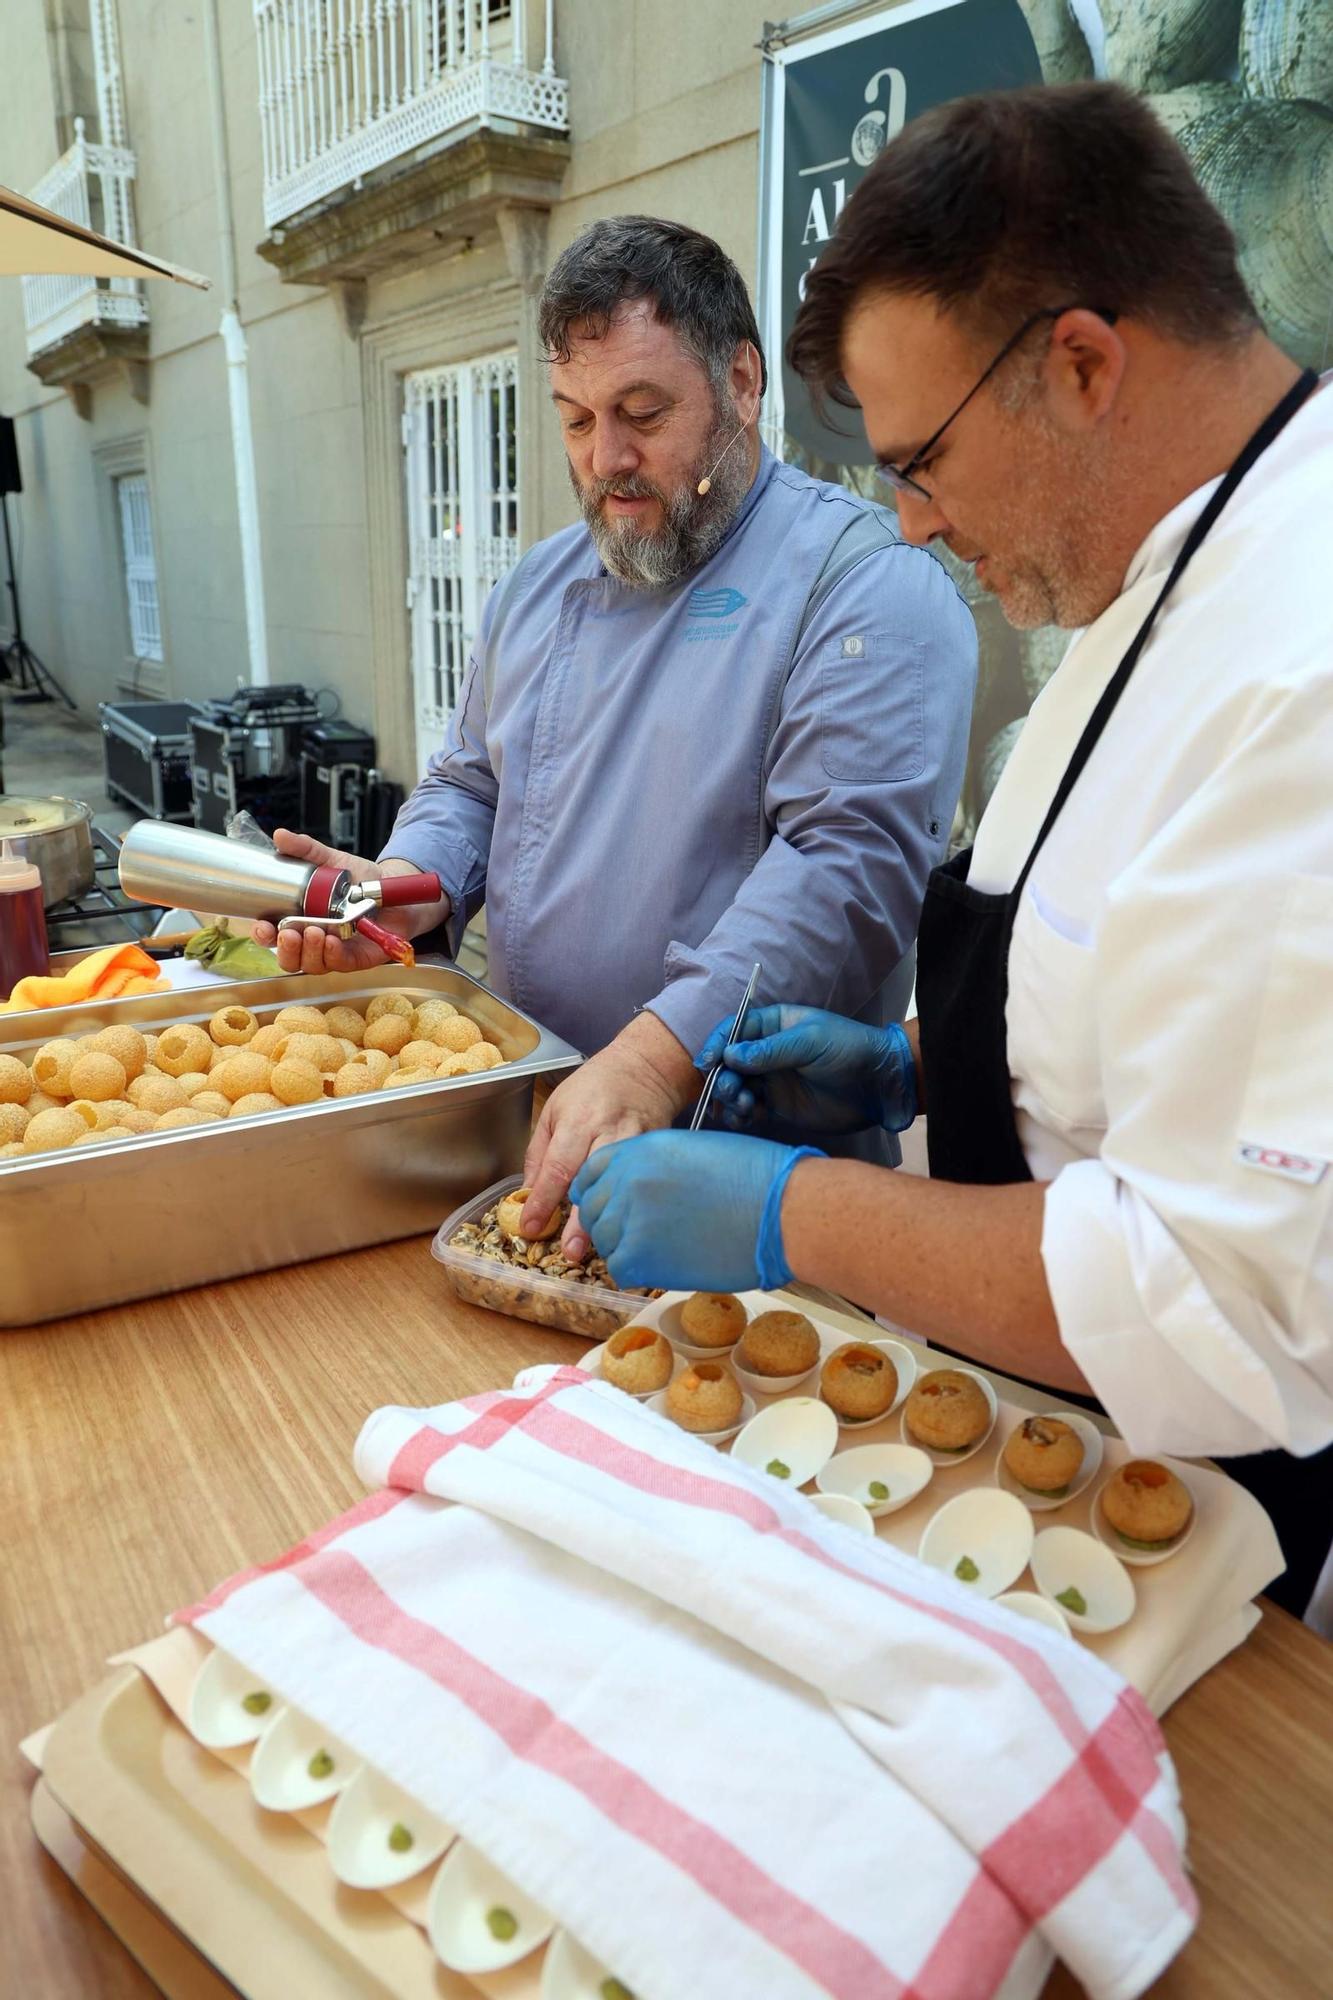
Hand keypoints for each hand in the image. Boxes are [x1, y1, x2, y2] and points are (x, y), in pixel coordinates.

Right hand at [251, 830, 447, 974]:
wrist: (394, 886)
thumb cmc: (360, 879)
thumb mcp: (330, 860)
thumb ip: (305, 850)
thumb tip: (280, 836)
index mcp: (300, 919)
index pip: (273, 934)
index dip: (263, 934)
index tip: (262, 926)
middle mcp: (314, 939)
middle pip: (289, 958)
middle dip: (285, 949)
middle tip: (288, 933)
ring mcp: (334, 952)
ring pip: (312, 965)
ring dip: (308, 952)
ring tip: (312, 931)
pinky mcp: (357, 959)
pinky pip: (340, 964)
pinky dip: (333, 954)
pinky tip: (332, 941)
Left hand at [521, 1013, 699, 1260]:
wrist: (645, 1067)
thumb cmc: (593, 1087)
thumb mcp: (554, 1110)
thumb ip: (539, 1153)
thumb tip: (529, 1195)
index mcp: (576, 1122)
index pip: (557, 1167)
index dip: (544, 1200)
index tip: (531, 1226)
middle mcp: (607, 1132)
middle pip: (593, 1179)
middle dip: (582, 1218)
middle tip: (571, 1251)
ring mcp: (637, 1142)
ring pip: (622, 1184)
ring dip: (611, 1216)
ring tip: (602, 1247)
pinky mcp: (657, 1150)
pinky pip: (643, 1181)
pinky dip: (634, 1204)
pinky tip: (627, 1226)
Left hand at [570, 1129, 820, 1292]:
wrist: (783, 1211)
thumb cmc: (758, 1179)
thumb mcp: (696, 1151)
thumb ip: (658, 1165)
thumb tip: (646, 1187)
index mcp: (640, 1148)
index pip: (591, 1173)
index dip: (599, 1193)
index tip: (610, 1206)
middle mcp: (626, 1179)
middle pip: (594, 1210)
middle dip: (612, 1223)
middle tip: (642, 1235)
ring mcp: (630, 1218)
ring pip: (605, 1242)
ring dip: (626, 1249)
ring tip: (663, 1250)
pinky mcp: (640, 1256)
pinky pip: (620, 1269)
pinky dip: (637, 1272)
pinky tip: (664, 1265)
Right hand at [697, 1005, 917, 1136]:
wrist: (878, 1085)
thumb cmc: (849, 1050)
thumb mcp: (810, 1042)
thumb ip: (770, 1050)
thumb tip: (730, 1056)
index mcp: (773, 1024)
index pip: (734, 1029)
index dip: (716, 1045)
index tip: (708, 1064)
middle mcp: (766, 1050)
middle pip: (728, 1061)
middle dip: (722, 1077)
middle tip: (731, 1092)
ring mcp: (771, 1078)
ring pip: (734, 1086)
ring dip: (730, 1097)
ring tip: (743, 1107)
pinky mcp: (777, 1104)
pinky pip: (747, 1108)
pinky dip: (740, 1114)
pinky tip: (747, 1118)